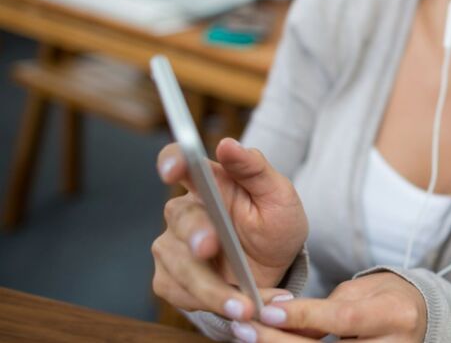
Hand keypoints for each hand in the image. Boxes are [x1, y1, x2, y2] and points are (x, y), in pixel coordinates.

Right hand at [151, 138, 307, 319]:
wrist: (279, 268)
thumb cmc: (276, 223)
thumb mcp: (278, 194)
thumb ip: (254, 168)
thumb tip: (227, 144)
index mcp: (208, 182)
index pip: (179, 161)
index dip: (171, 162)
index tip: (173, 169)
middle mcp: (185, 212)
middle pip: (180, 218)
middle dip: (196, 235)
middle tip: (210, 247)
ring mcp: (173, 247)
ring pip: (180, 264)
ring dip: (212, 286)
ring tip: (246, 305)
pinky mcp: (171, 279)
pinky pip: (181, 293)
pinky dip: (213, 304)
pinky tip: (238, 307)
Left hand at [233, 272, 427, 342]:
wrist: (416, 320)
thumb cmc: (385, 300)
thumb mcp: (358, 293)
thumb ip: (322, 309)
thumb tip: (279, 319)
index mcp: (393, 315)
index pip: (343, 319)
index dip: (304, 316)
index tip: (267, 310)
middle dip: (279, 342)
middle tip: (245, 328)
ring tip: (250, 338)